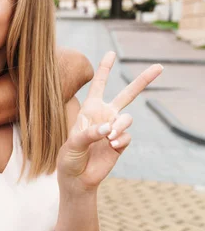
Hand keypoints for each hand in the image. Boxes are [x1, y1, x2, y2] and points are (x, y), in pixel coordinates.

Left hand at [57, 52, 162, 193]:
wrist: (77, 177)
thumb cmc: (69, 157)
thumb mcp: (73, 143)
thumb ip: (89, 134)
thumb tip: (108, 129)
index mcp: (89, 109)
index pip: (98, 85)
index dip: (105, 69)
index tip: (111, 53)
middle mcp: (104, 115)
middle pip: (127, 94)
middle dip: (142, 80)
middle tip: (159, 67)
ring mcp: (114, 128)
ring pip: (127, 118)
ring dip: (119, 126)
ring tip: (108, 137)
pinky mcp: (121, 143)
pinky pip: (126, 136)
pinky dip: (120, 140)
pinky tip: (111, 146)